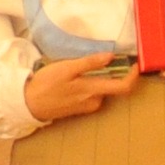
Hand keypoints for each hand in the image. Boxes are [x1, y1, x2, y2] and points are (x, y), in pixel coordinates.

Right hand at [24, 53, 141, 124]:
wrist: (30, 104)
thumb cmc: (47, 84)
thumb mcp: (66, 68)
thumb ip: (89, 63)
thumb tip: (111, 56)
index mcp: (93, 91)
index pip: (123, 87)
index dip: (133, 76)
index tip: (135, 63)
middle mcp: (95, 101)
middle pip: (114, 86)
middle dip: (115, 72)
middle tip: (109, 56)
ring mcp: (88, 106)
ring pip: (103, 89)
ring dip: (101, 77)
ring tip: (87, 64)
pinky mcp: (81, 108)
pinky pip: (94, 93)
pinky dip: (93, 83)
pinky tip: (79, 76)